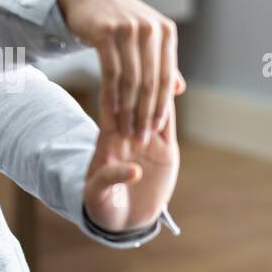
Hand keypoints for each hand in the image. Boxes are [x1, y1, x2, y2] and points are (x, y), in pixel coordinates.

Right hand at [57, 0, 183, 141]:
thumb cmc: (119, 22)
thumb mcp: (145, 38)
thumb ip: (162, 63)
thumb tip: (179, 89)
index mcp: (165, 31)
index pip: (166, 76)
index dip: (161, 105)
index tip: (156, 129)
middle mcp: (150, 29)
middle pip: (150, 81)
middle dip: (145, 113)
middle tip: (139, 136)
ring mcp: (128, 28)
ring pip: (131, 79)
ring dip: (128, 109)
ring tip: (124, 129)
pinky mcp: (106, 32)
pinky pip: (111, 71)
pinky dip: (112, 94)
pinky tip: (110, 111)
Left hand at [83, 74, 181, 232]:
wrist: (122, 221)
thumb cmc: (101, 206)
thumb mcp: (97, 195)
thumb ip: (110, 179)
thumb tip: (133, 171)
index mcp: (107, 139)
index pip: (110, 104)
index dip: (114, 83)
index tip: (116, 61)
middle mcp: (128, 133)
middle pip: (133, 96)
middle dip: (138, 75)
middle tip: (142, 50)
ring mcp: (148, 139)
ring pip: (154, 103)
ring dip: (157, 85)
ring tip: (161, 60)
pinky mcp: (165, 150)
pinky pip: (168, 122)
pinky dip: (170, 104)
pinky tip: (174, 86)